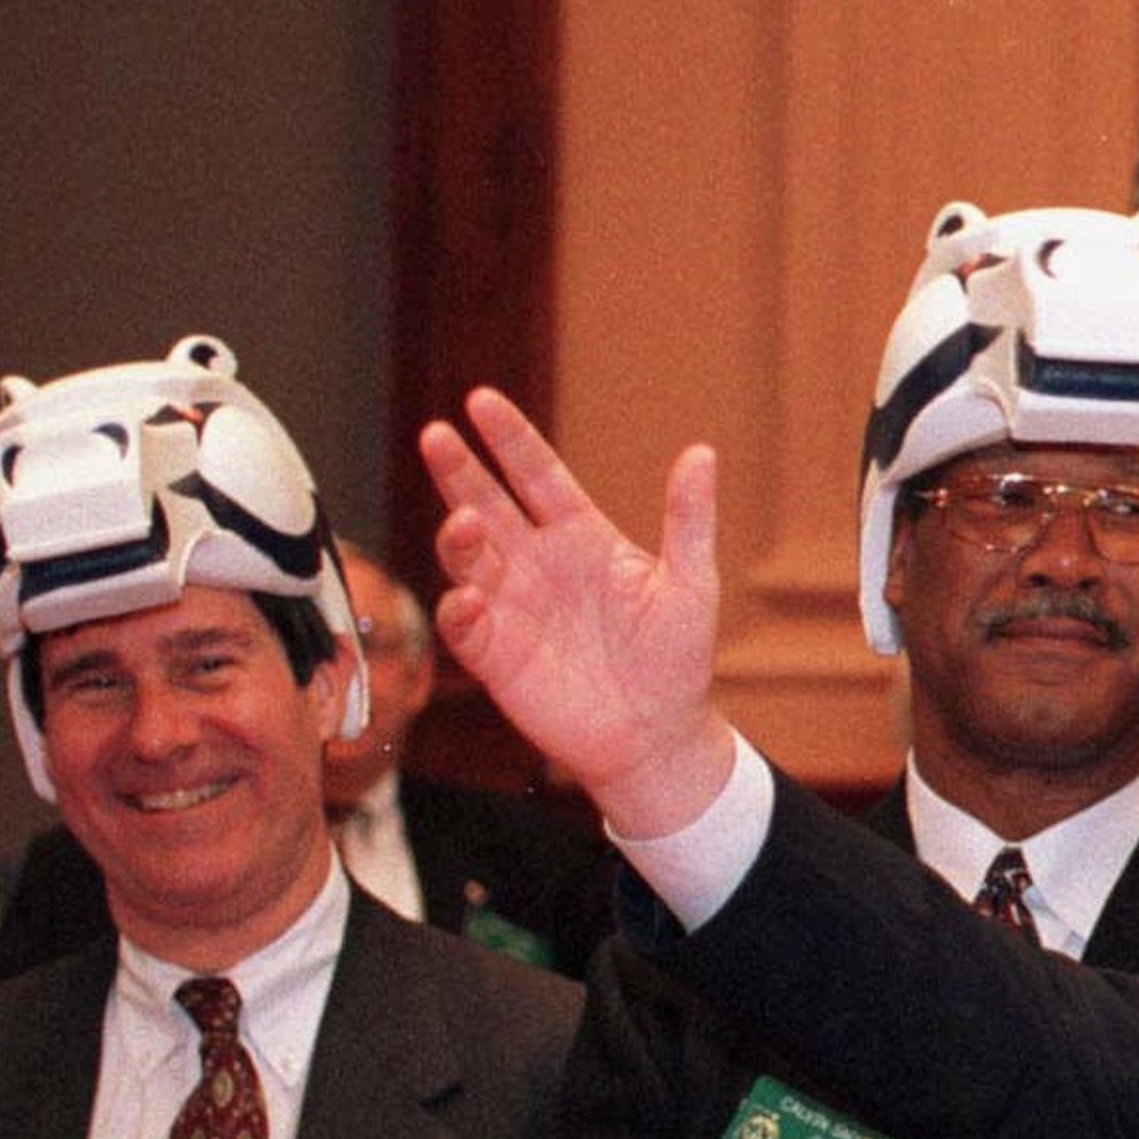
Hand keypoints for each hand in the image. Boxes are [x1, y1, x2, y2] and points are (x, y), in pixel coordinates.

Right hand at [416, 388, 737, 836]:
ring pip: (467, 558)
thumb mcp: (690, 585)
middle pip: (487, 503)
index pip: (537, 475)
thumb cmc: (677, 660)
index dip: (510, 440)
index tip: (481, 401)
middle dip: (460, 471)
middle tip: (437, 436)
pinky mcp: (496, 655)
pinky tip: (467, 597)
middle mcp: (538, 563)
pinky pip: (464, 625)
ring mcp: (512, 606)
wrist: (658, 737)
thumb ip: (688, 520)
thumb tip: (701, 453)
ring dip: (459, 536)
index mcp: (582, 537)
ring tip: (467, 521)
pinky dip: (459, 609)